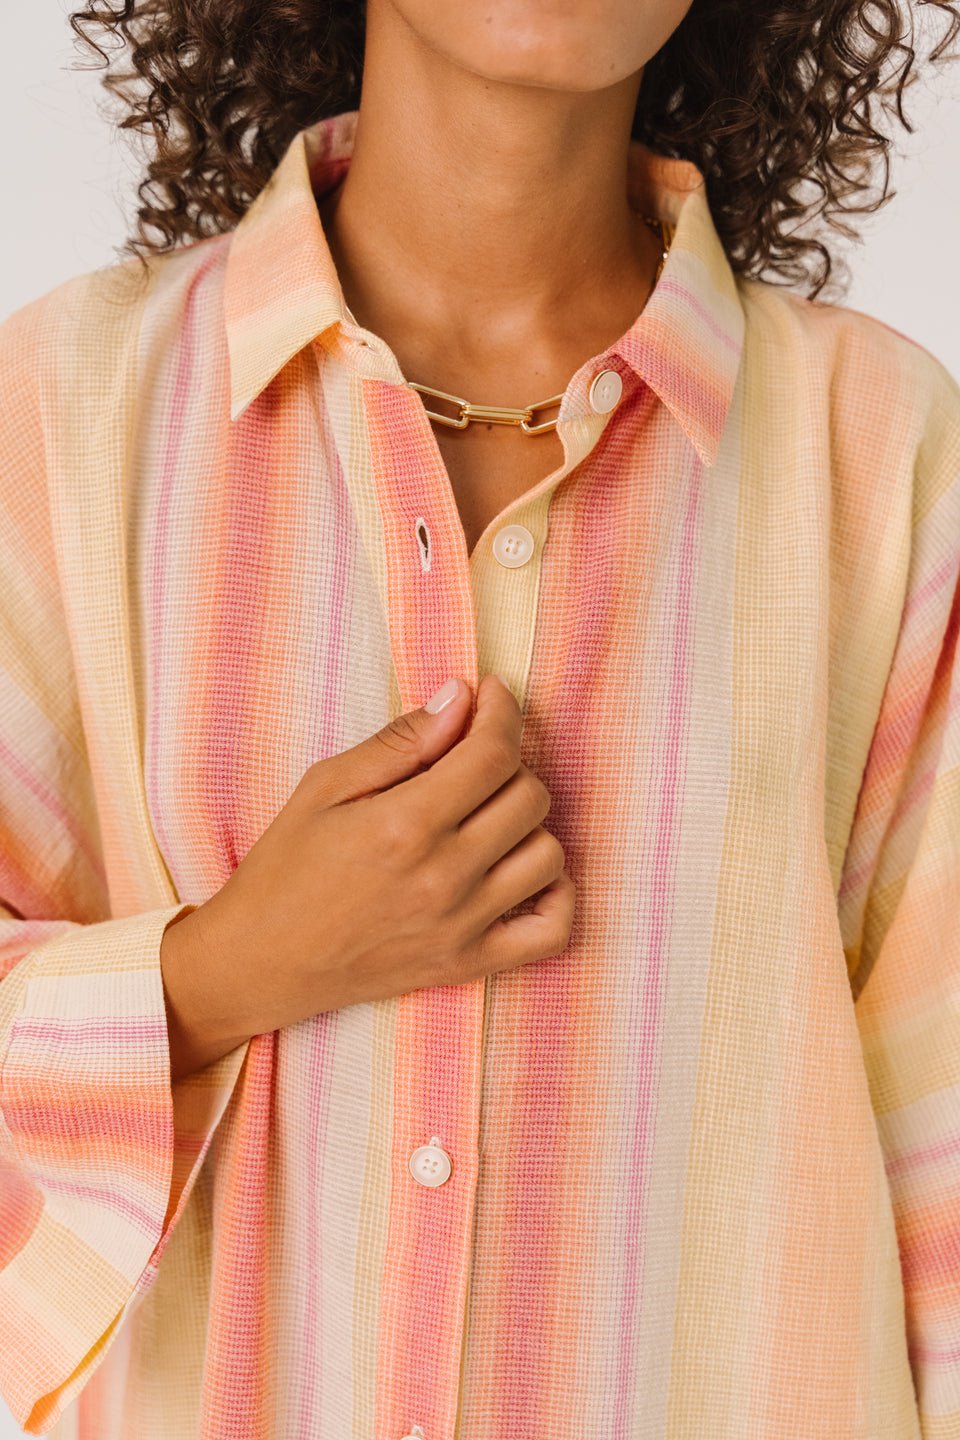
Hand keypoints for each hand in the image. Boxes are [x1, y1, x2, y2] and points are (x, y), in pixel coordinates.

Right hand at [161, 674, 574, 1073]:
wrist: (261, 960)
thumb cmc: (286, 867)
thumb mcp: (326, 785)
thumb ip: (401, 740)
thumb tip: (463, 697)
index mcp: (405, 824)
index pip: (494, 753)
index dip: (503, 712)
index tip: (491, 697)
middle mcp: (443, 876)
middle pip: (530, 796)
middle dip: (509, 762)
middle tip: (474, 758)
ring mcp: (462, 926)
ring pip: (549, 854)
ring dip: (527, 824)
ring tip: (486, 816)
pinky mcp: (469, 964)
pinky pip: (554, 930)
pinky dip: (555, 895)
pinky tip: (519, 870)